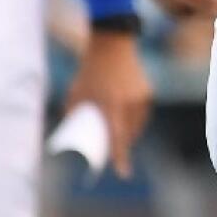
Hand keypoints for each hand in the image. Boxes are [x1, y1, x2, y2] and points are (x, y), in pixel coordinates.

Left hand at [66, 31, 152, 178]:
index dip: (120, 156)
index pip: (118, 137)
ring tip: (120, 135)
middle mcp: (129, 103)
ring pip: (138, 125)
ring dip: (130, 133)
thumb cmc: (89, 70)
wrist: (112, 45)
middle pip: (129, 134)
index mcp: (111, 104)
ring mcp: (141, 97)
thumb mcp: (75, 93)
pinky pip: (143, 114)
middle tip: (112, 151)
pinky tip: (129, 122)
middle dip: (122, 146)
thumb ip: (73, 112)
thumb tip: (69, 130)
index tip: (123, 172)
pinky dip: (136, 120)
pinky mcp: (147, 92)